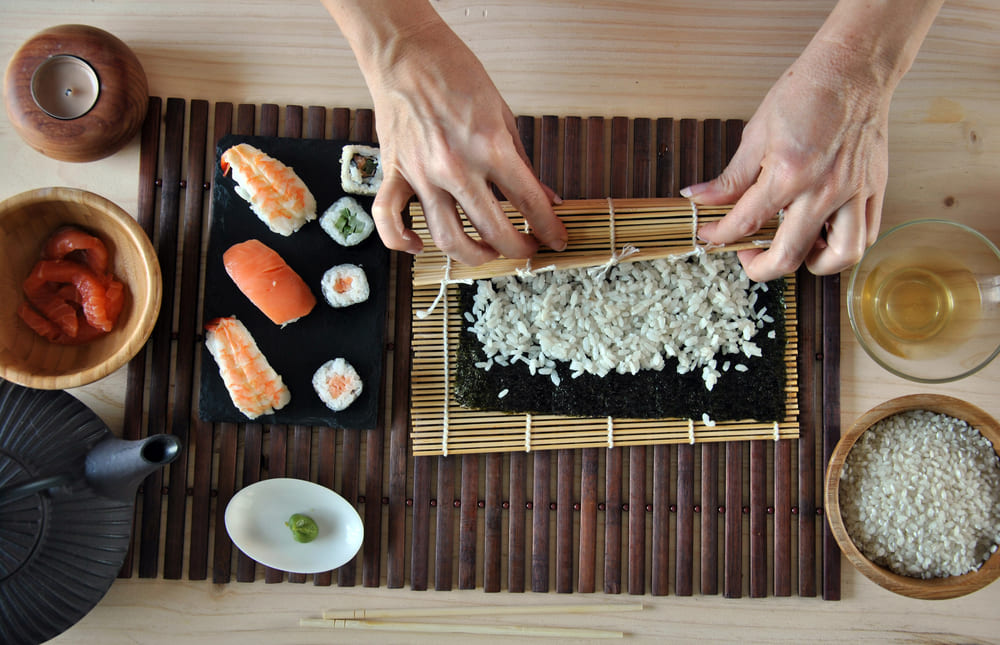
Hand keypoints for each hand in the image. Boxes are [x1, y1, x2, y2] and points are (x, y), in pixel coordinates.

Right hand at [332, 6, 566, 264]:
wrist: (405, 51)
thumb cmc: (455, 74)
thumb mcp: (503, 115)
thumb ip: (523, 163)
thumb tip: (547, 198)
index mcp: (490, 146)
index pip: (530, 202)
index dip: (549, 228)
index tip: (557, 239)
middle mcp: (456, 166)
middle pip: (493, 230)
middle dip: (517, 249)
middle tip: (526, 250)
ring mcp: (421, 173)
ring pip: (447, 238)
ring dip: (473, 255)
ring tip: (487, 252)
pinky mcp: (393, 173)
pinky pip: (390, 220)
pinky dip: (402, 241)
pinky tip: (419, 246)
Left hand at [684, 0, 941, 282]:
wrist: (853, 70)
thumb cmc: (805, 94)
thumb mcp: (756, 133)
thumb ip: (730, 177)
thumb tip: (697, 198)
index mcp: (788, 173)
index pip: (746, 222)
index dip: (720, 236)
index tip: (710, 236)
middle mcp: (824, 190)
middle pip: (788, 256)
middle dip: (758, 267)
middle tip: (747, 255)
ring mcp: (853, 193)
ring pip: (838, 257)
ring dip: (811, 264)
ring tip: (793, 248)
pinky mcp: (874, 190)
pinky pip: (864, 237)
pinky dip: (841, 248)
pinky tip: (821, 235)